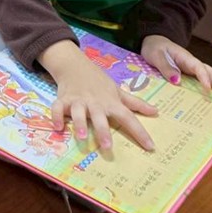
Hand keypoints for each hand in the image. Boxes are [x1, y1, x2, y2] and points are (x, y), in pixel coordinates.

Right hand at [42, 41, 157, 151]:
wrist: (75, 65)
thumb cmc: (99, 82)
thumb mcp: (117, 91)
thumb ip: (135, 103)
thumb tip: (156, 112)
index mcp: (110, 102)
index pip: (128, 117)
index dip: (139, 132)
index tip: (150, 147)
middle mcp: (95, 102)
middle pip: (100, 118)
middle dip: (103, 131)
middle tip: (108, 147)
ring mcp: (78, 101)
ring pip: (78, 112)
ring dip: (79, 124)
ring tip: (81, 137)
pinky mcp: (63, 99)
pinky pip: (57, 108)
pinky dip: (56, 116)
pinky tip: (57, 127)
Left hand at [141, 34, 211, 101]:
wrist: (154, 41)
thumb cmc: (154, 48)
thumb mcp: (156, 56)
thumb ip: (165, 67)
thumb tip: (177, 80)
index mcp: (185, 58)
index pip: (198, 68)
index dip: (204, 79)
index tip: (208, 90)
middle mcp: (193, 63)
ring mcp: (195, 68)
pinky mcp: (193, 73)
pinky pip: (209, 79)